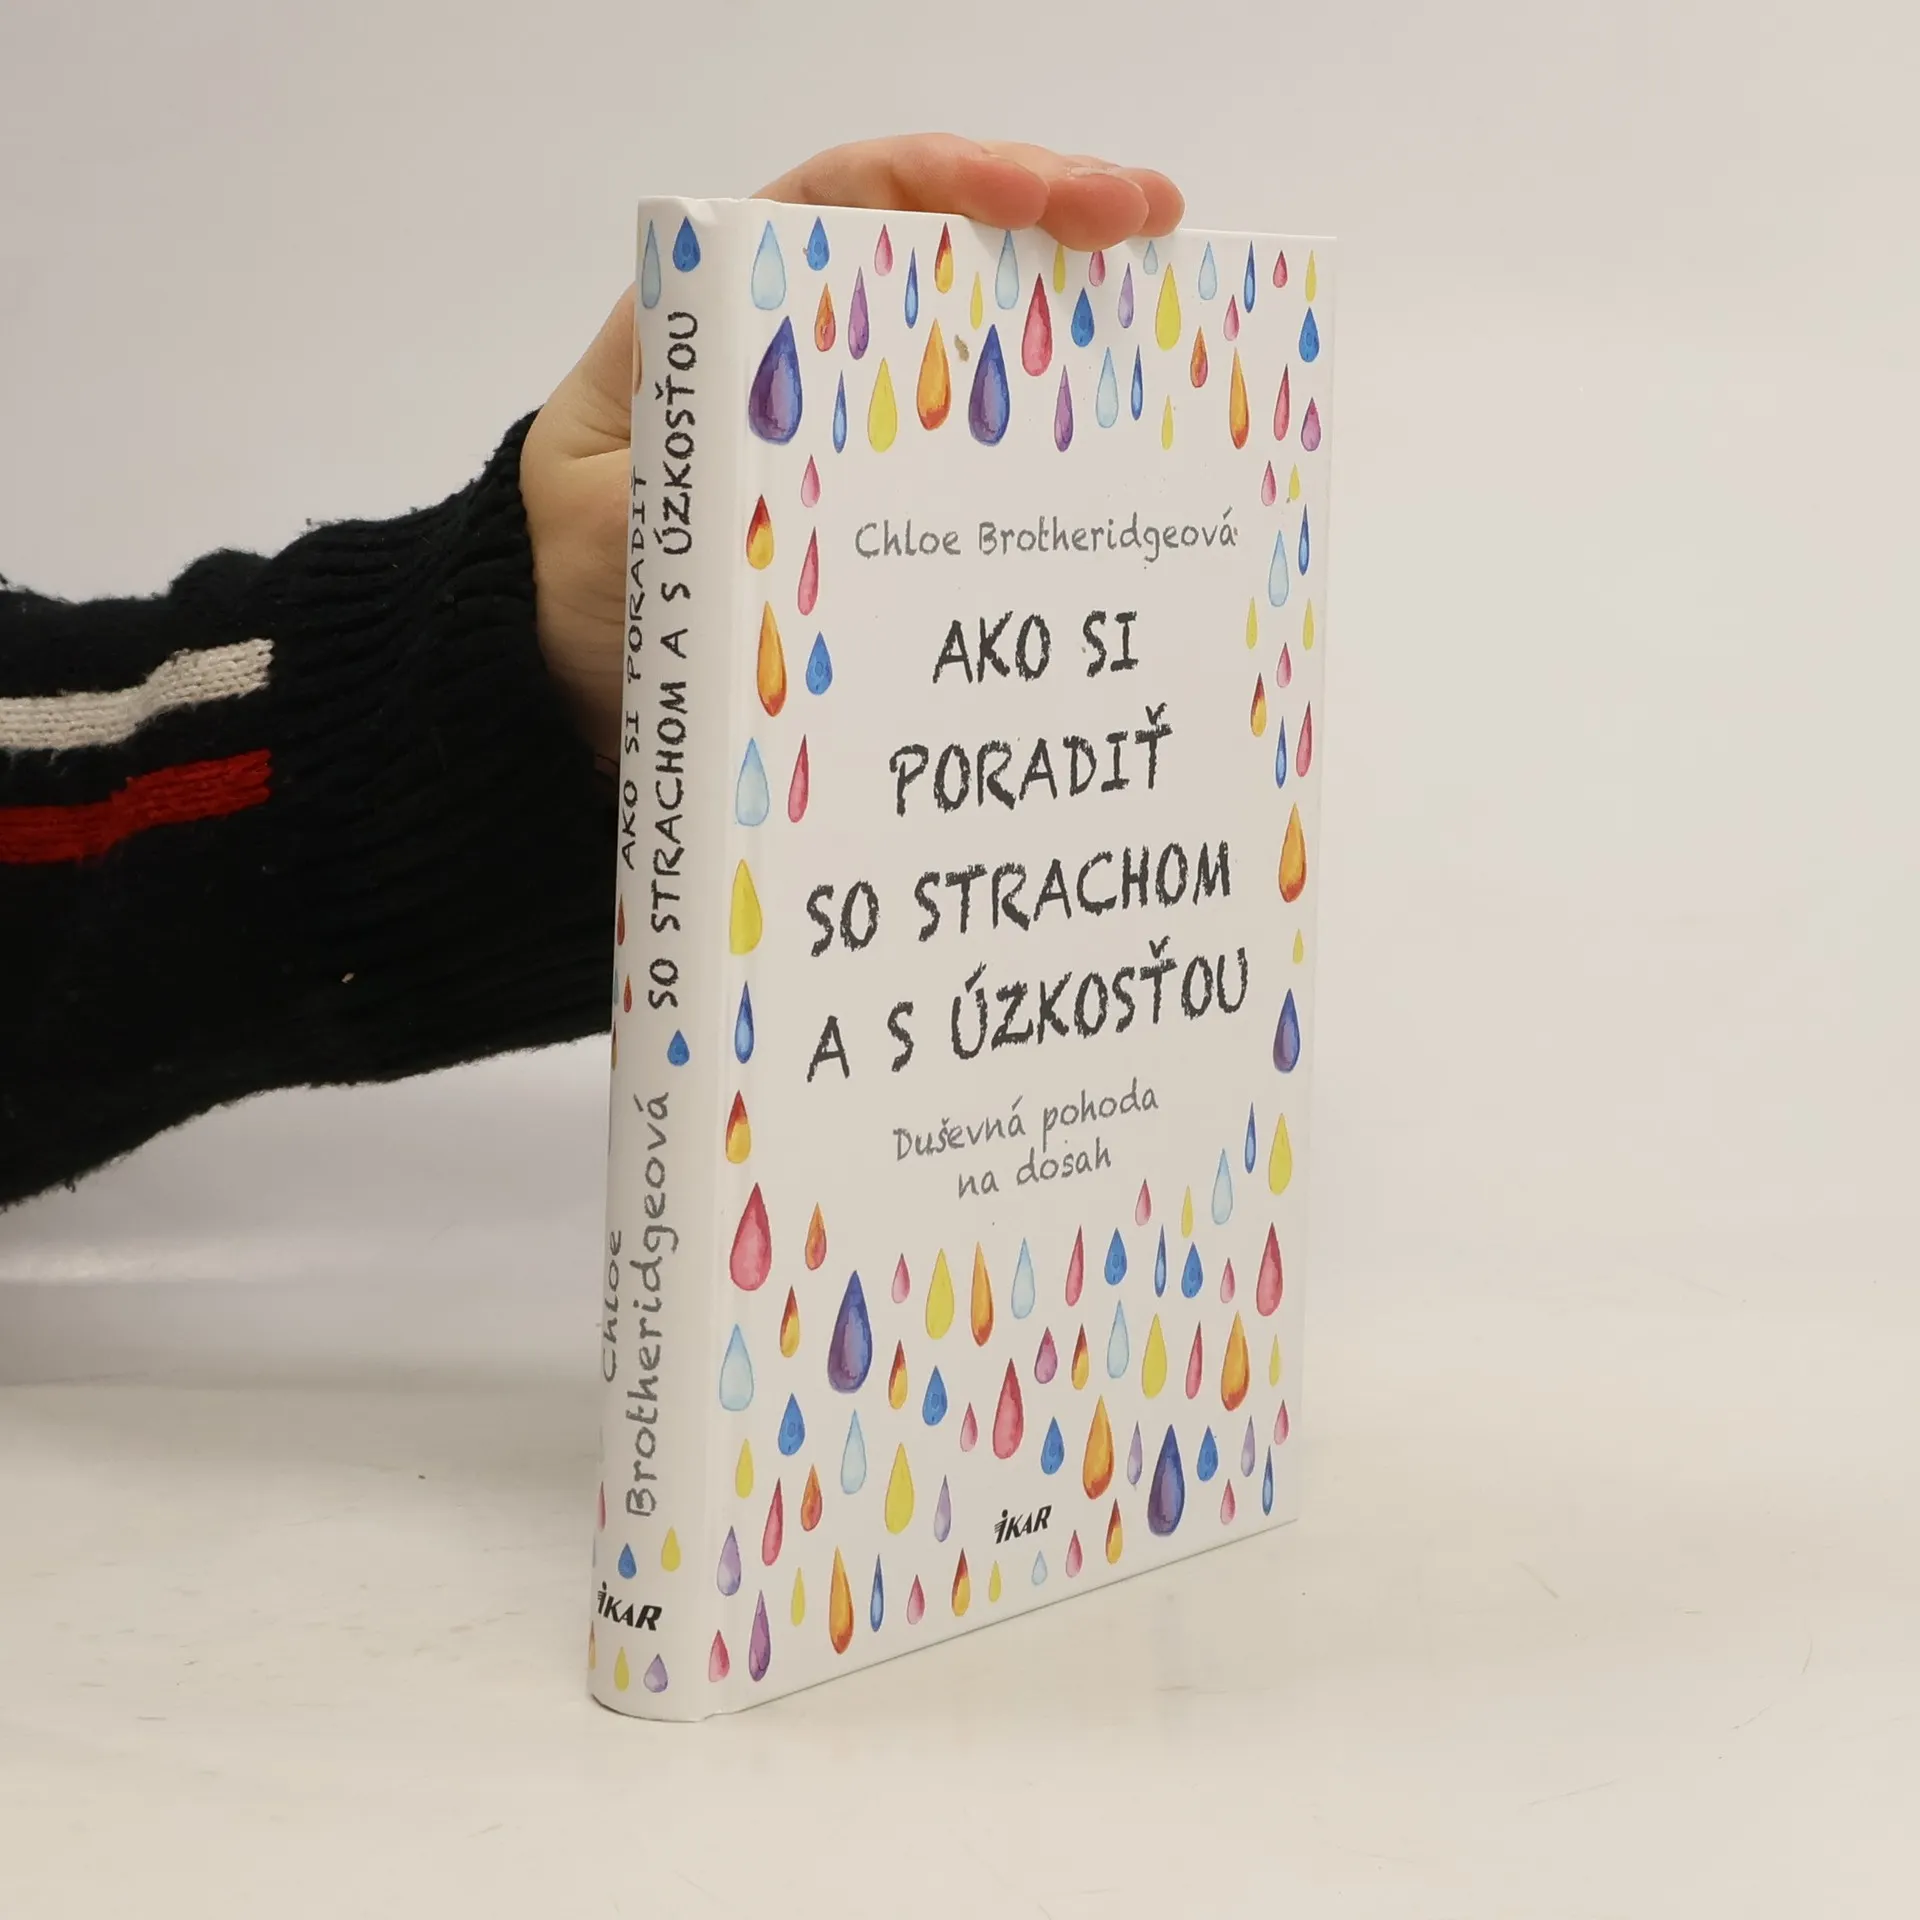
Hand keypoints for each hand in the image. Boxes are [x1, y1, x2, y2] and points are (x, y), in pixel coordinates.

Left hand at [520, 136, 1183, 760]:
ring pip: (975, 334)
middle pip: (935, 243)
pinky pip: (979, 448)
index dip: (944, 179)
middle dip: (1049, 212)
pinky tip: (1124, 420)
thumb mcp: (607, 517)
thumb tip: (779, 477)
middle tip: (1149, 218)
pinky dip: (1052, 426)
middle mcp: (807, 350)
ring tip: (1173, 290)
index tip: (1033, 200)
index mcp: (727, 317)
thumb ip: (679, 477)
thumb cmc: (583, 583)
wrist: (574, 676)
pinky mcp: (888, 501)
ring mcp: (858, 424)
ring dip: (1071, 306)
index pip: (843, 201)